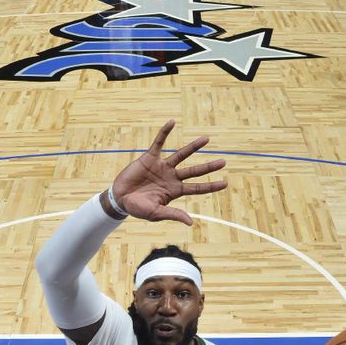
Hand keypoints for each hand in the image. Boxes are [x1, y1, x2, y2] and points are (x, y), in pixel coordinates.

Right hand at [111, 119, 226, 225]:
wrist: (120, 198)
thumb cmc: (138, 208)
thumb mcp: (156, 213)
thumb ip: (173, 214)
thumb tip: (191, 222)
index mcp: (175, 191)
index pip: (197, 188)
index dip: (211, 186)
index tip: (225, 183)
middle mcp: (171, 177)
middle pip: (194, 171)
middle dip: (208, 167)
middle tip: (224, 161)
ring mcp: (162, 167)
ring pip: (181, 155)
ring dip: (193, 147)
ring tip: (206, 139)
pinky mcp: (150, 158)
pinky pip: (159, 143)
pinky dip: (165, 133)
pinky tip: (172, 122)